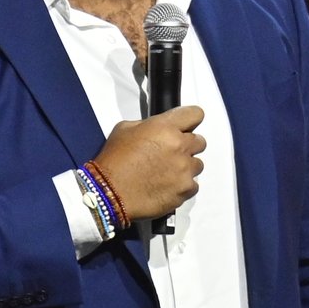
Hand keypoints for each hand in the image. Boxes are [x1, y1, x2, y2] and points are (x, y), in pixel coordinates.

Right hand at [90, 106, 205, 221]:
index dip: (190, 120)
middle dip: (186, 146)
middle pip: (200, 142)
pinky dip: (182, 186)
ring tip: (166, 173)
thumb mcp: (124, 130)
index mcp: (165, 127)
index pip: (195, 114)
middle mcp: (179, 146)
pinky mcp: (185, 190)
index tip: (186, 126)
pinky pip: (192, 185)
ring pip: (197, 165)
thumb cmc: (113, 162)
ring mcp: (185, 170)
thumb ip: (147, 125)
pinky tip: (166, 187)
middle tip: (170, 154)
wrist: (108, 193)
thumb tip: (157, 129)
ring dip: (185, 167)